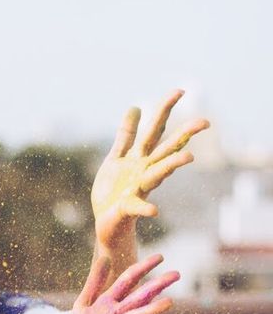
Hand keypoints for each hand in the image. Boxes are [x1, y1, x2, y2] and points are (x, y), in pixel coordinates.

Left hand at [92, 90, 208, 250]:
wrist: (106, 223)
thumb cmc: (113, 191)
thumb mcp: (116, 158)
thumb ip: (126, 135)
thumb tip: (135, 107)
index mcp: (140, 157)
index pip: (156, 130)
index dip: (166, 110)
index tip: (180, 90)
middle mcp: (144, 171)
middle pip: (167, 149)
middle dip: (185, 135)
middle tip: (205, 122)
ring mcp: (139, 188)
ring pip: (159, 173)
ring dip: (174, 165)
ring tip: (189, 157)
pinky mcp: (129, 207)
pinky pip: (138, 207)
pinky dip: (146, 208)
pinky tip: (154, 211)